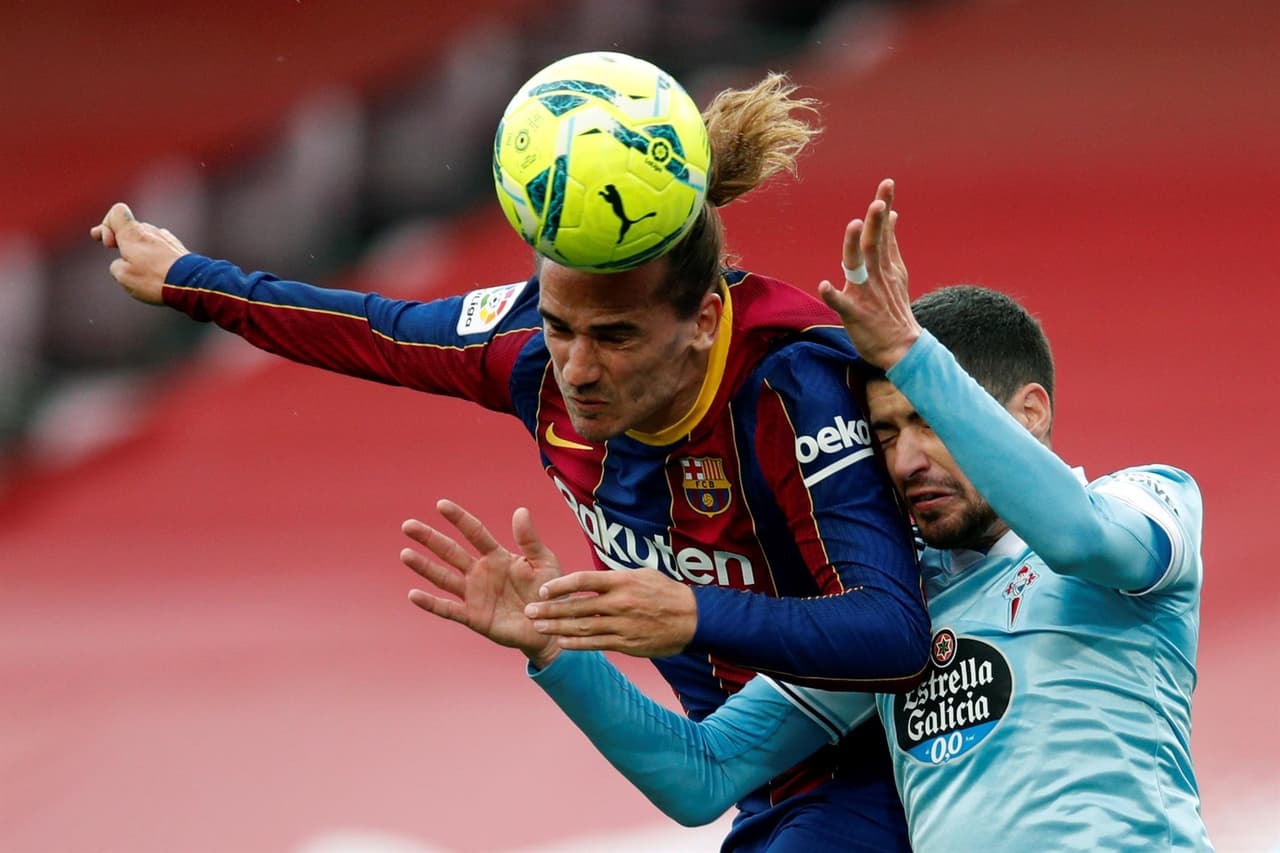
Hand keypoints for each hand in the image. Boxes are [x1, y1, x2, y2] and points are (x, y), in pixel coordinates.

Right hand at [90, 202, 188, 304]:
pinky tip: (153, 265)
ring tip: (133, 259)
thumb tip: (124, 264)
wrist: (191, 284)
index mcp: (133, 233)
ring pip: (146, 237)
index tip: (108, 243)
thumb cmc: (154, 279)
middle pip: (130, 226)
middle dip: (118, 236)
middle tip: (109, 244)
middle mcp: (150, 231)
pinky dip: (151, 252)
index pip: (117, 212)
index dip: (106, 225)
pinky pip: (159, 246)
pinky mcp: (178, 249)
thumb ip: (116, 265)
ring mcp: (166, 239)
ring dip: (136, 246)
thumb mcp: (123, 275)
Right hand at [401, 499, 561, 667]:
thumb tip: (520, 510)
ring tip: (405, 553)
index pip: (474, 532)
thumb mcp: (545, 562)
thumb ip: (530, 540)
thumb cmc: (550, 592)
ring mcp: (474, 595)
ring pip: (444, 577)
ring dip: (424, 566)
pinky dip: (431, 603)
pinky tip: (413, 594)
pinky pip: (448, 609)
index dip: (459, 519)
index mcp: (497, 556)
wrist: (551, 627)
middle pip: (451, 551)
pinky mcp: (473, 617)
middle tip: (408, 525)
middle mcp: (481, 572)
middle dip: (430, 538)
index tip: (441, 505)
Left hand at [525, 568, 696, 657]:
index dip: (560, 585)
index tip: (543, 589)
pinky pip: (597, 644)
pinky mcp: (627, 643)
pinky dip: (577, 644)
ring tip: (538, 627)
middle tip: (529, 611)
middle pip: (578, 606)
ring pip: (583, 627)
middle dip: (550, 610)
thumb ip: (615, 577)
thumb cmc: (665, 592)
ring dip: (558, 628)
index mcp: (622, 581)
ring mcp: (622, 624)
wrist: (693, 618)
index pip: (584, 580)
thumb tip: (592, 579)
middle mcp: (619, 602)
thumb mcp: (642, 574)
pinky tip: (561, 643)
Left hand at [817, 178, 920, 369]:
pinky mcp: (855, 315)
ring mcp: (865, 295)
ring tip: (854, 226)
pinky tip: (824, 285)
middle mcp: (876, 276)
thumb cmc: (894, 308)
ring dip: (855, 247)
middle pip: (874, 245)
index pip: (883, 232)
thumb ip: (891, 244)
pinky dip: (833, 295)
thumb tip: (892, 216)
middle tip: (878, 202)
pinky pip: (841, 304)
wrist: (901, 347)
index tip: (886, 184)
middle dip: (875, 222)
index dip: (884, 208)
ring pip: (858, 267)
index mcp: (885, 266)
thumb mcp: (897, 273)